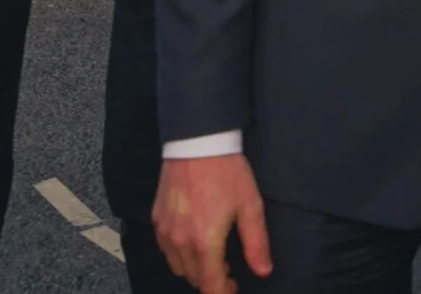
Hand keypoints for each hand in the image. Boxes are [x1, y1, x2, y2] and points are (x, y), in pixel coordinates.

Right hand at [155, 153, 271, 293]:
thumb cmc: (227, 173)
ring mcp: (165, 231)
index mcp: (205, 242)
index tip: (234, 288)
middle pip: (193, 278)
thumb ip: (256, 243)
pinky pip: (166, 250)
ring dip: (194, 269)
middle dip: (211, 281)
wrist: (197, 142)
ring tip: (212, 257)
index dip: (223, 293)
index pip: (210, 285)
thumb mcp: (250, 206)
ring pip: (177, 266)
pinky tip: (193, 242)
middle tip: (229, 272)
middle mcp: (180, 242)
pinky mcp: (156, 219)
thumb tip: (264, 271)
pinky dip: (179, 254)